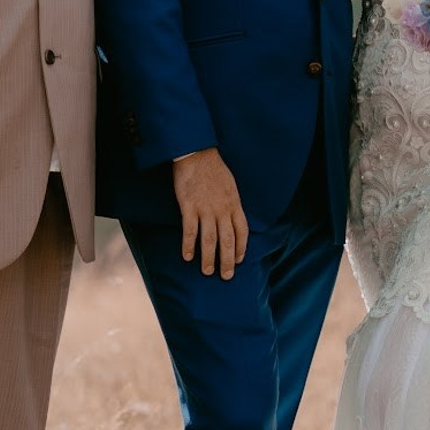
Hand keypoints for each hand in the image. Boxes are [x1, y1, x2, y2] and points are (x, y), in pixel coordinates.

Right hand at [173, 150, 248, 277]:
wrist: (196, 153)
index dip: (241, 248)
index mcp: (234, 203)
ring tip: (207, 271)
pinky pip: (190, 230)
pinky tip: (187, 256)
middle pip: (227, 240)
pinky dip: (189, 245)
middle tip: (226, 276)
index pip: (242, 231)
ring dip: (208, 258)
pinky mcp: (189, 206)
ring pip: (209, 239)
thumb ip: (231, 204)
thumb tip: (233, 219)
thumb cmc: (214, 169)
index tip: (239, 260)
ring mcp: (205, 208)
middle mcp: (222, 209)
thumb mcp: (230, 185)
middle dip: (227, 261)